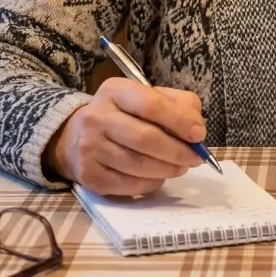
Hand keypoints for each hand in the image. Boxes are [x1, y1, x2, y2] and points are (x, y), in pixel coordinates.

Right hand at [50, 78, 205, 195]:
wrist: (76, 136)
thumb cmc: (123, 115)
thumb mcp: (148, 97)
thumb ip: (178, 105)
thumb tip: (197, 128)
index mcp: (114, 91)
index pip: (150, 104)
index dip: (179, 121)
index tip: (199, 135)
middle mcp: (97, 117)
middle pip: (145, 138)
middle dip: (177, 151)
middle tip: (195, 158)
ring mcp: (90, 148)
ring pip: (139, 165)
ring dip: (168, 169)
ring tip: (181, 167)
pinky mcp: (89, 176)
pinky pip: (129, 185)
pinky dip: (151, 183)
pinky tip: (158, 176)